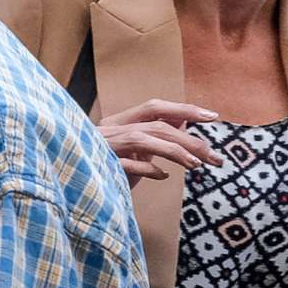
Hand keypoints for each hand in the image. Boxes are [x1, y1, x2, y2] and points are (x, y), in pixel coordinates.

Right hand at [97, 98, 220, 181]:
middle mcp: (111, 130)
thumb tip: (182, 120)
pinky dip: (148, 169)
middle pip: (156, 126)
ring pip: (144, 139)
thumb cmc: (105, 164)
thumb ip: (153, 133)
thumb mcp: (133, 147)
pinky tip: (163, 176)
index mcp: (118, 122)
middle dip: (188, 140)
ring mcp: (105, 146)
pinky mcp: (101, 165)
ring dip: (174, 151)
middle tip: (213, 156)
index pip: (154, 107)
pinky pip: (128, 164)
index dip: (183, 109)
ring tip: (196, 164)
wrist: (74, 180)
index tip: (211, 116)